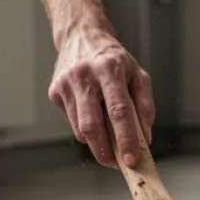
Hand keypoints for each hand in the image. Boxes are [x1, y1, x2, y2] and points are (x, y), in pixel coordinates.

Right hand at [48, 24, 154, 167]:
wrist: (80, 36)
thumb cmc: (112, 58)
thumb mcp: (137, 74)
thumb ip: (144, 105)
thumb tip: (145, 138)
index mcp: (109, 69)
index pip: (118, 111)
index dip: (126, 138)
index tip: (133, 160)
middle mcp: (84, 76)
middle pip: (92, 125)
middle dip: (105, 151)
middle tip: (117, 164)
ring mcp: (65, 84)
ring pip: (80, 128)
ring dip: (97, 142)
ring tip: (109, 140)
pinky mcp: (54, 92)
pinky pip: (72, 122)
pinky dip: (86, 129)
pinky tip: (93, 116)